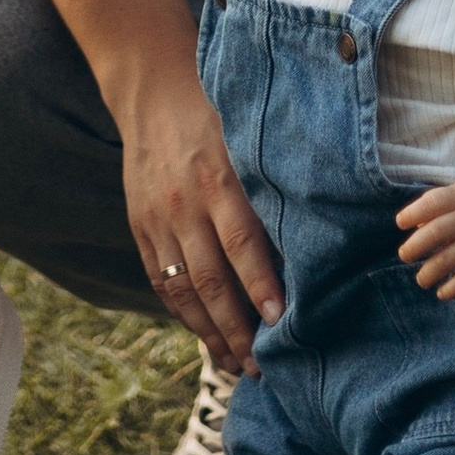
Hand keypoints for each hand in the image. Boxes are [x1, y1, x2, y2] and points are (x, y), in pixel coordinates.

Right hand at [118, 73, 283, 373]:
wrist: (152, 88)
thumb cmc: (219, 111)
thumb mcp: (250, 135)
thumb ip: (273, 182)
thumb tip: (314, 237)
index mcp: (219, 176)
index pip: (241, 241)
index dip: (261, 284)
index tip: (281, 321)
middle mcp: (184, 202)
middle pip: (211, 278)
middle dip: (237, 329)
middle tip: (263, 367)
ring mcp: (157, 217)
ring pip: (183, 289)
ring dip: (210, 333)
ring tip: (236, 366)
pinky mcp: (140, 225)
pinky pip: (160, 280)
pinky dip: (183, 313)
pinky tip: (204, 336)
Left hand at [395, 173, 454, 302]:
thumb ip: (438, 204)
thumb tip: (414, 226)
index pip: (434, 201)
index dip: (413, 212)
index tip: (400, 223)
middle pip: (437, 232)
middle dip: (415, 246)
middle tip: (404, 255)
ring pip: (448, 260)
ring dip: (429, 273)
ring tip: (422, 279)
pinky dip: (451, 289)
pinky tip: (442, 293)